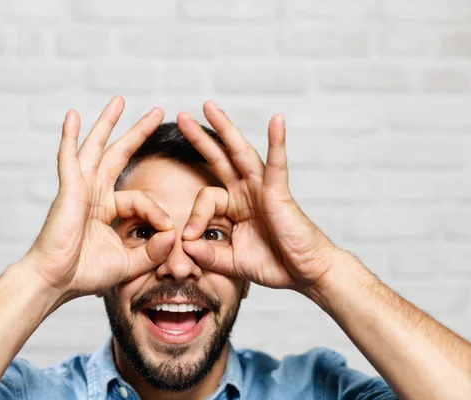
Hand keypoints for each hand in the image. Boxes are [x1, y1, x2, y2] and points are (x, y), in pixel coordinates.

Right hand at [24, 96, 175, 298]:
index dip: (158, 213)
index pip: (141, 199)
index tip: (168, 232)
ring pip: (96, 148)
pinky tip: (72, 115)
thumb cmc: (86, 273)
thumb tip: (173, 233)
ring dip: (107, 123)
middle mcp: (94, 193)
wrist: (57, 281)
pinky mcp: (68, 189)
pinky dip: (69, 136)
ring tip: (119, 101)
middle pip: (119, 154)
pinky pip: (69, 158)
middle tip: (157, 111)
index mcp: (107, 209)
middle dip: (138, 132)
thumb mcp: (130, 263)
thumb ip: (153, 250)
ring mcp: (80, 188)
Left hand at [177, 102, 340, 291]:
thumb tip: (185, 245)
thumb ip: (208, 254)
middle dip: (201, 138)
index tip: (188, 239)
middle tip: (182, 116)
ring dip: (226, 129)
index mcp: (235, 206)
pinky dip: (277, 142)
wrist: (306, 273)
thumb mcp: (232, 262)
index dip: (193, 216)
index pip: (205, 198)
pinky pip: (277, 164)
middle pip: (220, 158)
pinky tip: (276, 120)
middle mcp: (247, 192)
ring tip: (209, 107)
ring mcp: (263, 189)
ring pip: (241, 153)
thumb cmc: (275, 264)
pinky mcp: (279, 192)